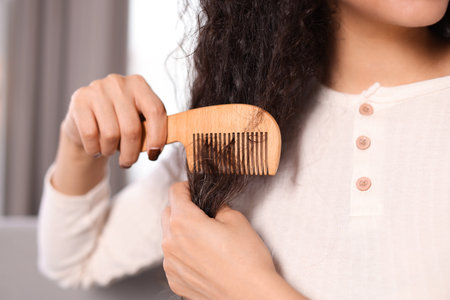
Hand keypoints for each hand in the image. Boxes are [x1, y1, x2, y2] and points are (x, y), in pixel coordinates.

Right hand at [62, 74, 166, 166]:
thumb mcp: (138, 120)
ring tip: (109, 150)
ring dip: (111, 150)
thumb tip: (155, 150)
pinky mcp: (79, 100)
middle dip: (131, 153)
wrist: (84, 120)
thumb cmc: (118, 122)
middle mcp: (118, 83)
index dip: (158, 137)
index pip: (155, 111)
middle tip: (128, 162)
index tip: (153, 155)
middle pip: (132, 128)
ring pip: (111, 134)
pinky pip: (91, 135)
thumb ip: (150, 128)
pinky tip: (96, 147)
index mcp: (139, 84)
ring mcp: (97, 89)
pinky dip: (95, 149)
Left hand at [161, 182, 296, 299]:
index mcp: (183, 222)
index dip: (186, 187)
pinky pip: (174, 259)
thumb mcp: (236, 220)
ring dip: (181, 233)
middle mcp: (171, 243)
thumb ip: (217, 207)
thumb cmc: (247, 259)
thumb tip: (211, 207)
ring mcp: (171, 265)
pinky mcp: (175, 282)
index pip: (175, 192)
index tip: (193, 190)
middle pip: (168, 214)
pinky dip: (184, 254)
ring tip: (206, 240)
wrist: (252, 295)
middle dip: (182, 209)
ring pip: (169, 238)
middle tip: (202, 214)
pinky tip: (205, 259)